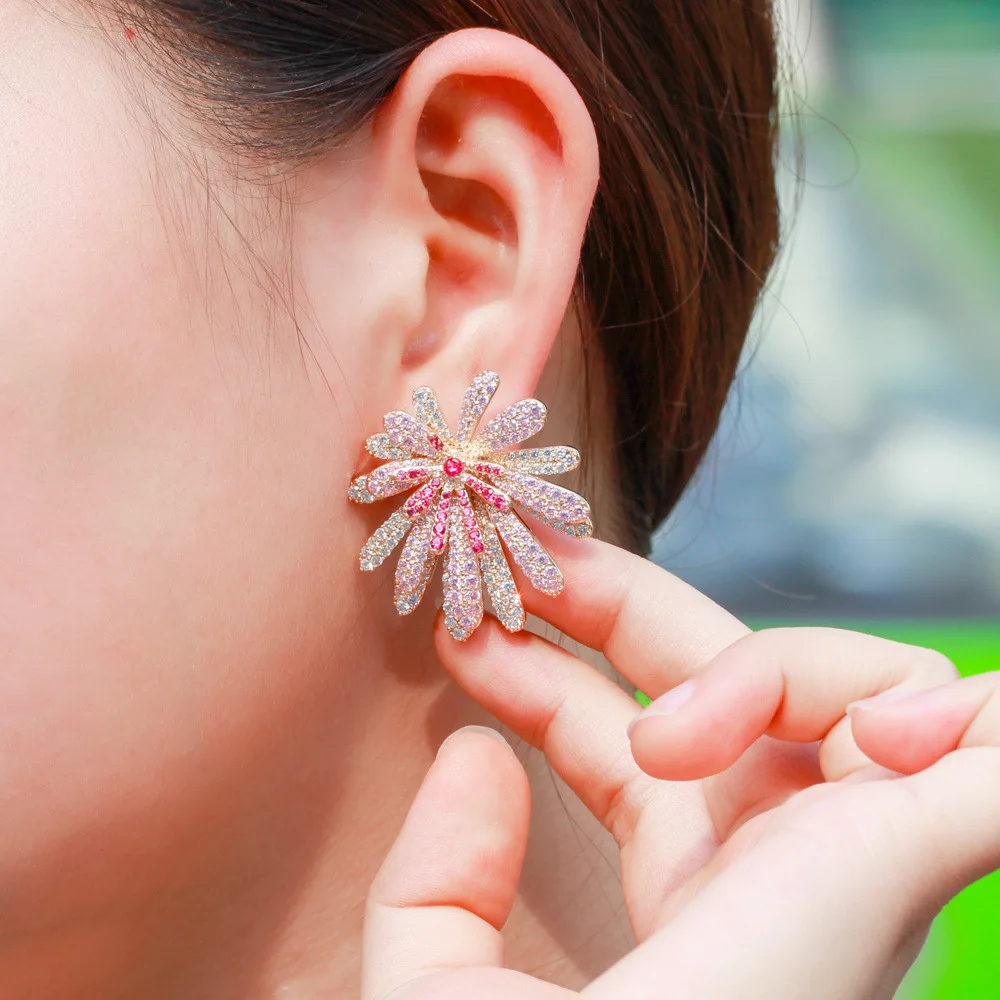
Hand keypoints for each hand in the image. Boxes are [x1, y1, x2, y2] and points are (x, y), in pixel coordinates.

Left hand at [362, 536, 999, 998]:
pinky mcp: (926, 853)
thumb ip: (435, 889)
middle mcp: (784, 866)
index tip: (464, 634)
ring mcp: (861, 855)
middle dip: (623, 601)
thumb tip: (475, 756)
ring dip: (765, 668)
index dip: (547, 675)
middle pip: (726, 677)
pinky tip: (886, 732)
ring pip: (851, 682)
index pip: (626, 743)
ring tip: (666, 743)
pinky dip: (965, 707)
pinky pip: (995, 738)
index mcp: (690, 896)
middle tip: (530, 561)